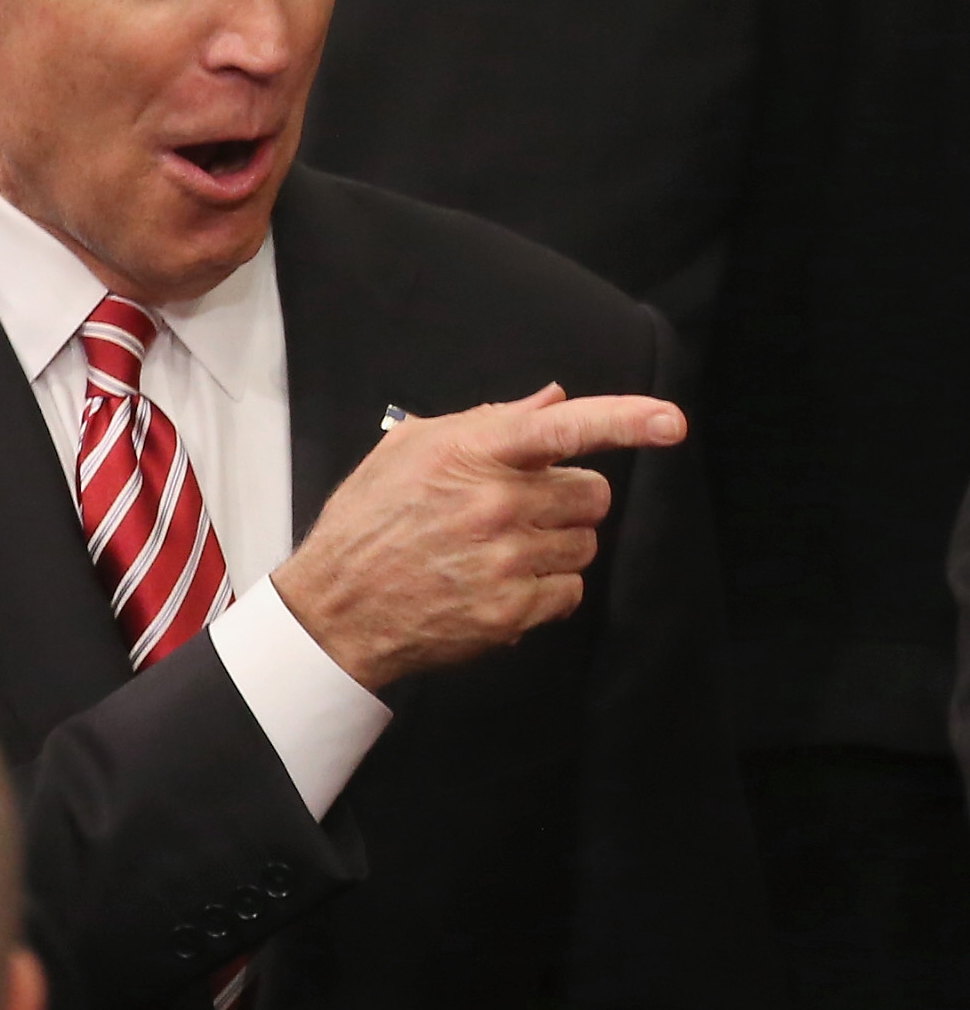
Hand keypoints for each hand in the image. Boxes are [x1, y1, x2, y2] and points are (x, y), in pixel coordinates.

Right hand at [270, 384, 685, 690]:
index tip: (671, 421)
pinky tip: (500, 583)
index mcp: (470, 453)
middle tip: (522, 509)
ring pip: (585, 544)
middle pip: (591, 492)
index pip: (564, 427)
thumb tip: (553, 399)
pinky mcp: (511, 611)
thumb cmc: (369, 521)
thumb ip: (487, 421)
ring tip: (501, 550)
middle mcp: (494, 503)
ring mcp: (505, 560)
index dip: (626, 419)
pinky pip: (570, 591)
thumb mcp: (409, 449)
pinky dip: (546, 589)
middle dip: (568, 499)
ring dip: (557, 545)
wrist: (337, 606)